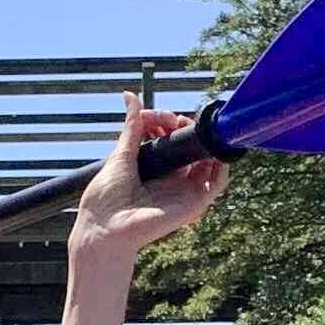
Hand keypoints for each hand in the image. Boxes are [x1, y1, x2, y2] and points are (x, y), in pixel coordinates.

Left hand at [70, 99, 224, 265]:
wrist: (104, 228)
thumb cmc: (105, 199)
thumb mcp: (121, 156)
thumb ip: (132, 128)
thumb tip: (130, 95)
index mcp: (155, 170)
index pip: (171, 140)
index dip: (166, 122)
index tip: (154, 115)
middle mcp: (171, 180)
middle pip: (190, 148)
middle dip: (185, 128)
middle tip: (172, 120)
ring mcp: (183, 191)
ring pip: (208, 163)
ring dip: (205, 142)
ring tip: (190, 128)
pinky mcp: (192, 204)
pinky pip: (216, 184)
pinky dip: (221, 166)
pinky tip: (212, 150)